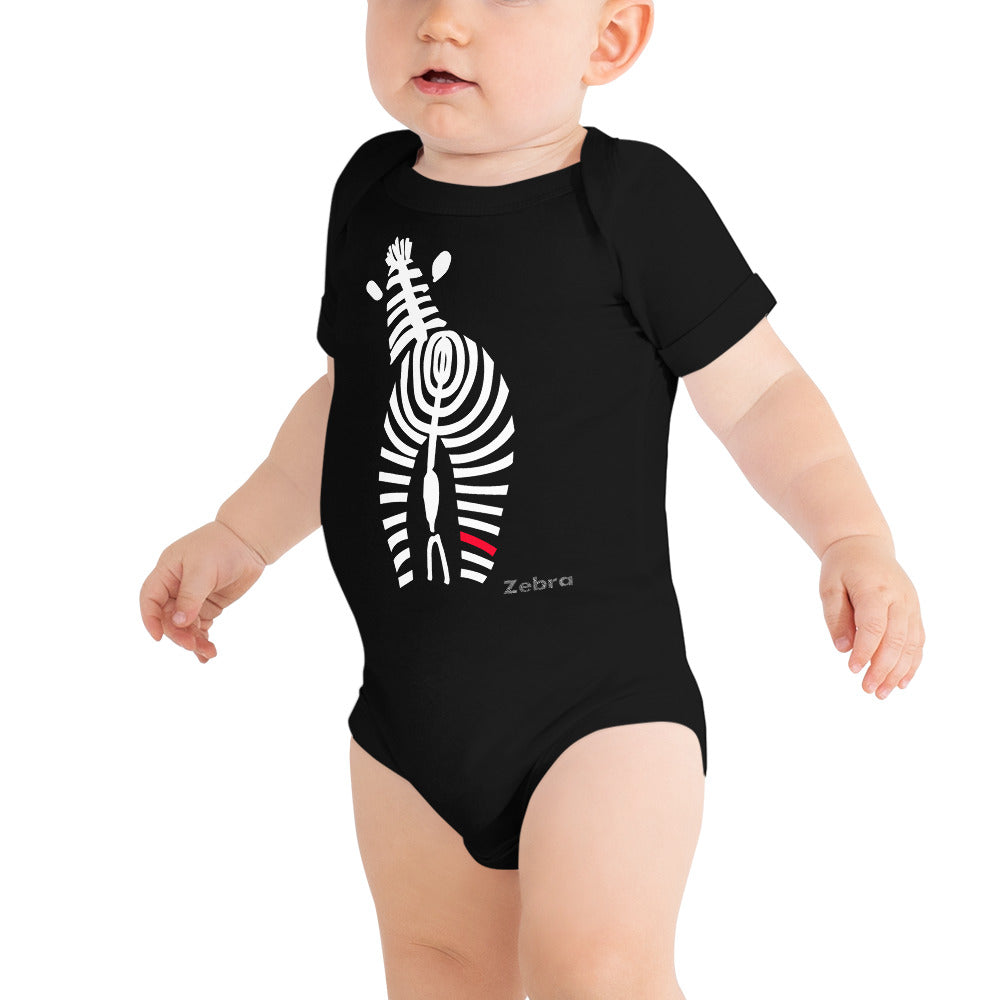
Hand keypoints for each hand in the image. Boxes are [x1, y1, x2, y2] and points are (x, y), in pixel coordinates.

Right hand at [139, 520, 266, 662]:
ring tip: (208, 652)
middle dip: (178, 633)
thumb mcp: (203, 570)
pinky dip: (202, 639)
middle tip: (192, 645)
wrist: (250, 542)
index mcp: (167, 572)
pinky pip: (199, 626)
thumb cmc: (223, 547)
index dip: (150, 619)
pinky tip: (207, 653)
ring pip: (184, 625)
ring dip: (192, 640)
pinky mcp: (208, 605)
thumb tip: (178, 623)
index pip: (150, 599)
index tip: (158, 638)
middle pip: (168, 617)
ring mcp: (192, 597)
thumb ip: (190, 597)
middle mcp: (176, 586)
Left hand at [819, 534, 924, 697]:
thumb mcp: (829, 586)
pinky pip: (918, 640)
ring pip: (911, 644)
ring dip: (898, 671)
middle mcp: (899, 598)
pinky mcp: (915, 611)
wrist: (865, 545)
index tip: (853, 669)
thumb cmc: (842, 567)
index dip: (865, 650)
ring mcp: (911, 605)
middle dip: (882, 668)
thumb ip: (835, 617)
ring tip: (882, 692)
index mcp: (875, 589)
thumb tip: (843, 649)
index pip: (874, 626)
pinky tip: (902, 682)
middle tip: (867, 689)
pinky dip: (912, 663)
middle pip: (896, 639)